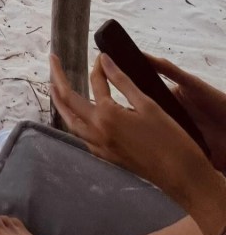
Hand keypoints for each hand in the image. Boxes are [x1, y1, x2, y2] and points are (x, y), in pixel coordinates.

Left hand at [50, 53, 212, 204]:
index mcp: (107, 115)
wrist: (182, 177)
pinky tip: (78, 116)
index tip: (103, 57)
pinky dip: (74, 121)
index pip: (96, 83)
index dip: (99, 67)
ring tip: (55, 86)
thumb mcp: (148, 105)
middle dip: (57, 78)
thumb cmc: (170, 140)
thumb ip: (122, 82)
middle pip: (67, 100)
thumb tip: (104, 60)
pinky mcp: (106, 157)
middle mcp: (97, 131)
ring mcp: (99, 146)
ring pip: (69, 121)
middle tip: (53, 60)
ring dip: (60, 102)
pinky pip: (81, 136)